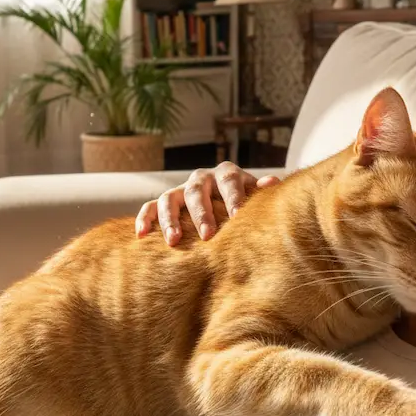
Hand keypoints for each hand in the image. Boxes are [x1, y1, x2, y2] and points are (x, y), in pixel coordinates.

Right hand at [135, 162, 279, 244]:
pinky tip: (141, 236)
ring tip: (174, 241)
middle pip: (197, 191)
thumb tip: (273, 182)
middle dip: (201, 213)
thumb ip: (260, 191)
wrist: (226, 201)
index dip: (233, 198)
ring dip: (170, 219)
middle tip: (207, 235)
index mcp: (226, 174)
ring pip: (169, 198)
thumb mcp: (255, 196)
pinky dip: (144, 219)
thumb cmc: (244, 203)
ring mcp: (180, 190)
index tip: (237, 218)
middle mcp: (201, 178)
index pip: (229, 181)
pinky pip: (149, 207)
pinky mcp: (164, 202)